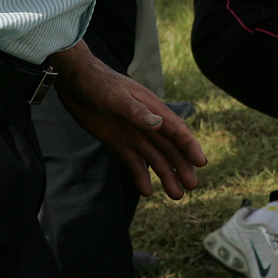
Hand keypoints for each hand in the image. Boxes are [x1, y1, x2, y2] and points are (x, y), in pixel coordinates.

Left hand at [49, 41, 205, 198]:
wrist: (76, 82)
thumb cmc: (98, 84)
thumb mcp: (116, 98)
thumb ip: (136, 112)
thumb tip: (158, 125)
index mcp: (152, 109)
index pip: (176, 130)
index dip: (189, 146)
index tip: (201, 163)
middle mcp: (148, 123)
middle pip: (170, 148)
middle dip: (182, 166)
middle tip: (193, 186)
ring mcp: (134, 133)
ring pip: (155, 157)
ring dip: (166, 175)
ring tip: (177, 195)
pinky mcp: (119, 141)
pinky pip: (134, 161)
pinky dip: (141, 175)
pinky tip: (147, 191)